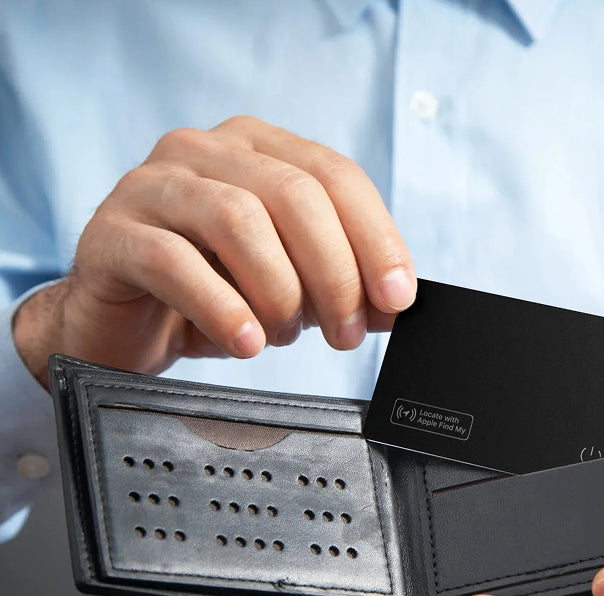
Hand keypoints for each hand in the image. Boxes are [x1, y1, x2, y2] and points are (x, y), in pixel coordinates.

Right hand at [14, 116, 415, 386]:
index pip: (336, 175)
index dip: (376, 239)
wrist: (123, 322)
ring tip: (283, 335)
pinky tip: (245, 342)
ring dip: (280, 291)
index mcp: (258, 149)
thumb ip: (340, 282)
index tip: (397, 300)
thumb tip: (395, 303)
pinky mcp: (111, 233)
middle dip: (335, 274)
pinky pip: (174, 262)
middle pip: (295, 194)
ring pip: (239, 220)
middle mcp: (204, 150)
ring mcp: (152, 185)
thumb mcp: (288, 282)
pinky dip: (223, 308)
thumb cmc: (211, 293)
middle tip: (343, 334)